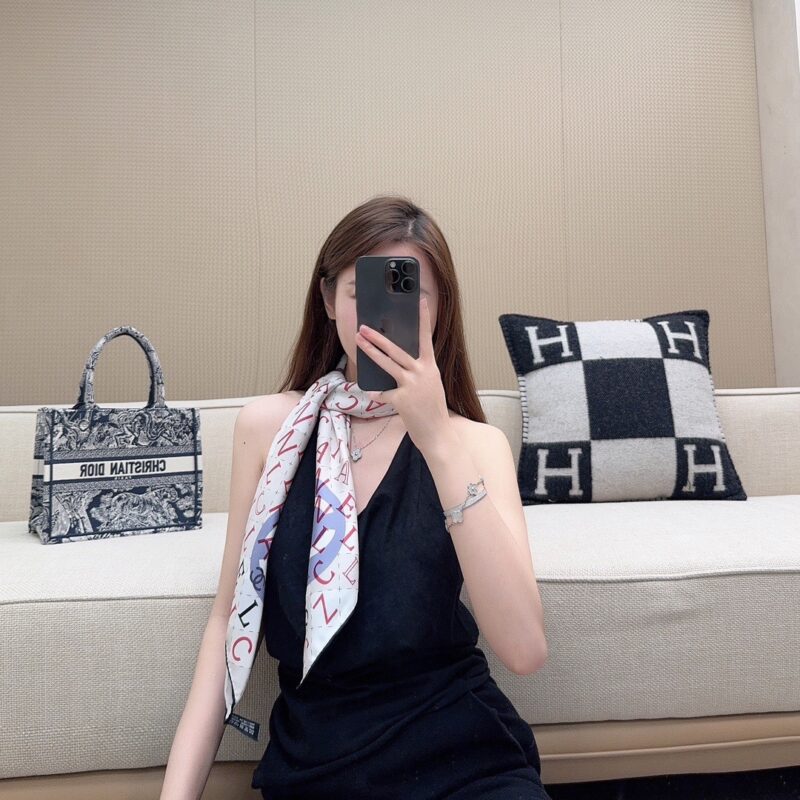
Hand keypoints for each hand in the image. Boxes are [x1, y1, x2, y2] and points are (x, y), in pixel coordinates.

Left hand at [354, 296, 450, 452]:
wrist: (437, 433)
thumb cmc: (432, 410)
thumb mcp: (430, 385)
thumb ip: (416, 372)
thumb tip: (398, 363)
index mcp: (430, 367)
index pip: (426, 338)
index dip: (423, 319)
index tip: (420, 301)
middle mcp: (421, 373)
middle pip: (396, 350)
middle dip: (378, 337)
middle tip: (364, 327)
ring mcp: (411, 385)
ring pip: (387, 363)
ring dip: (371, 351)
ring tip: (359, 341)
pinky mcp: (401, 399)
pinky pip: (383, 393)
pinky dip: (378, 394)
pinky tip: (375, 395)